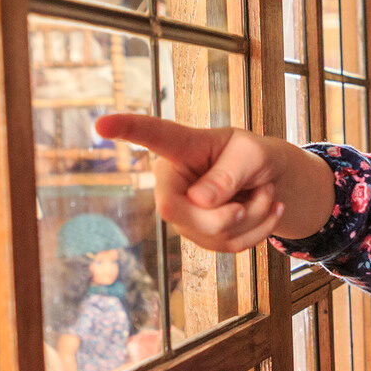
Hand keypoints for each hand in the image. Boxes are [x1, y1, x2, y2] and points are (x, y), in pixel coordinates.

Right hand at [95, 115, 302, 250]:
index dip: (126, 129)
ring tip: (266, 193)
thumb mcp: (252, 154)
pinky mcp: (199, 235)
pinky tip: (268, 211)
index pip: (151, 136)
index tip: (100, 124)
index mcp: (180, 147)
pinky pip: (229, 246)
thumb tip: (198, 201)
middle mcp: (171, 182)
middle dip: (229, 213)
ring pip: (213, 233)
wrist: (269, 180)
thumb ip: (228, 174)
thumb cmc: (254, 156)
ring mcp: (182, 213)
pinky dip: (258, 232)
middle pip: (177, 211)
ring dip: (254, 218)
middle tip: (266, 192)